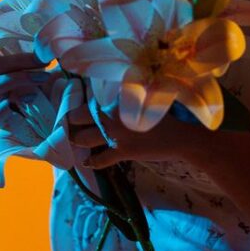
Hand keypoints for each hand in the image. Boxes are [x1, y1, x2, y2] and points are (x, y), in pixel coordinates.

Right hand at [0, 46, 66, 127]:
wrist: (61, 122)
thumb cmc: (55, 92)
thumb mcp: (56, 72)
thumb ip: (52, 58)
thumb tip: (57, 41)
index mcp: (9, 69)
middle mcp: (1, 83)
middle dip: (21, 59)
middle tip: (45, 60)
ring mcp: (0, 102)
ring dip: (20, 77)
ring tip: (45, 77)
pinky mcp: (4, 121)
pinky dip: (4, 108)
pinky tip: (21, 102)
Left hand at [66, 102, 210, 171]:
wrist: (179, 134)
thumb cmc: (165, 111)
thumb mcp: (145, 95)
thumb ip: (126, 93)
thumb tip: (114, 89)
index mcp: (116, 97)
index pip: (89, 98)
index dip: (79, 103)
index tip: (73, 106)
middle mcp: (111, 114)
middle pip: (80, 117)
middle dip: (72, 121)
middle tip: (69, 123)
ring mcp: (114, 134)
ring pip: (84, 138)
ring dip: (77, 140)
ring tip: (74, 140)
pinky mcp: (121, 151)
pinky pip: (99, 159)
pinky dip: (92, 161)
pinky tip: (87, 161)